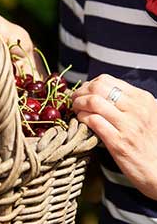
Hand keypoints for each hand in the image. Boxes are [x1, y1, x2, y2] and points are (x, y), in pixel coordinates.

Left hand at [72, 74, 156, 199]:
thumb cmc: (148, 143)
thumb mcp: (144, 115)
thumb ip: (125, 102)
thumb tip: (97, 92)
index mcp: (142, 99)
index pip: (107, 80)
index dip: (88, 85)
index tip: (83, 92)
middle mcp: (137, 109)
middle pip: (97, 88)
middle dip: (80, 92)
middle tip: (75, 100)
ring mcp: (128, 125)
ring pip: (93, 102)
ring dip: (78, 104)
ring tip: (76, 110)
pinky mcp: (118, 142)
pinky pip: (93, 121)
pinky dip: (82, 118)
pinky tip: (81, 121)